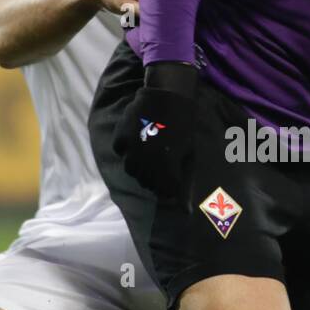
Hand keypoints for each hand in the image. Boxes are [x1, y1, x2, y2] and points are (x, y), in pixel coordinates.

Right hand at [113, 64, 196, 203]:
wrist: (168, 97)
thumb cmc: (183, 128)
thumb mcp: (189, 156)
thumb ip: (186, 185)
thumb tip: (186, 212)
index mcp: (167, 167)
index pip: (165, 192)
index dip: (170, 187)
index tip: (173, 179)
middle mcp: (146, 161)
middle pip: (147, 183)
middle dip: (156, 179)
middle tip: (162, 165)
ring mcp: (131, 149)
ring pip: (131, 170)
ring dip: (141, 167)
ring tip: (150, 154)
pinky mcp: (120, 137)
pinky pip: (121, 152)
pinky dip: (128, 150)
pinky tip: (139, 140)